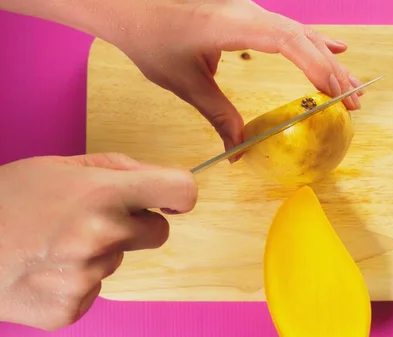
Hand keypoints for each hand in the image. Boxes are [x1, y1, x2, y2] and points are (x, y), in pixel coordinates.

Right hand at [0, 153, 196, 329]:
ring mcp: (87, 276)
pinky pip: (95, 289)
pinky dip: (78, 280)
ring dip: (100, 252)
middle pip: (159, 232)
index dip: (180, 194)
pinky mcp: (71, 308)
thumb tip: (155, 179)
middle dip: (137, 224)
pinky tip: (47, 269)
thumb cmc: (6, 200)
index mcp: (104, 194)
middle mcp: (102, 236)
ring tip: (56, 243)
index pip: (180, 190)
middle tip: (96, 219)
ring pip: (120, 260)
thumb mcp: (59, 166)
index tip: (171, 199)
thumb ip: (115, 168)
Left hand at [111, 0, 363, 156]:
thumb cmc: (150, 35)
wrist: (127, 2)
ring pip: (300, 32)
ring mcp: (249, 10)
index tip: (336, 92)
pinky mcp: (246, 14)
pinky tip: (333, 47)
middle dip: (332, 70)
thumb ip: (217, 114)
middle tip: (355, 101)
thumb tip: (237, 148)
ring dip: (327, 59)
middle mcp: (248, 11)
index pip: (288, 41)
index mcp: (234, 24)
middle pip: (303, 38)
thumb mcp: (184, 81)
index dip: (317, 65)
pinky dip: (312, 40)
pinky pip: (287, 27)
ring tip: (350, 85)